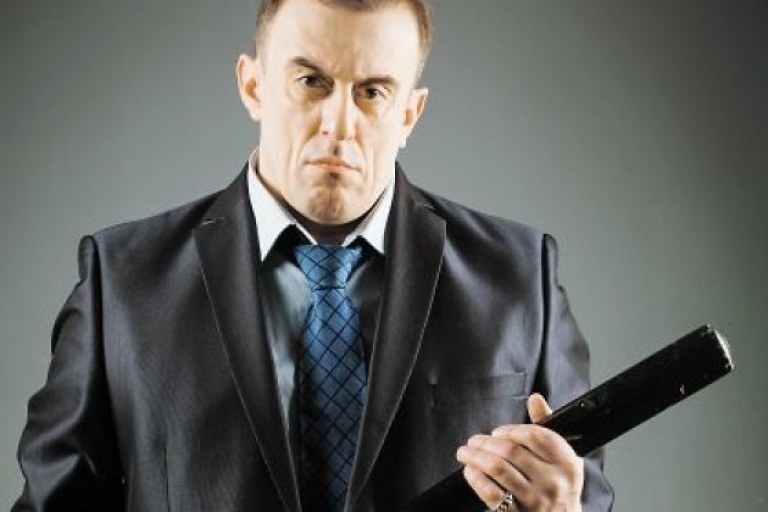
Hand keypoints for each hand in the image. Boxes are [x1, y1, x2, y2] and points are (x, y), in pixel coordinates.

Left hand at [456, 393, 583, 511]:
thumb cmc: (558, 486)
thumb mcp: (561, 458)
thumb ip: (546, 428)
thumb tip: (535, 398)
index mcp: (566, 462)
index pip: (535, 435)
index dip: (510, 430)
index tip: (496, 432)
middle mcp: (554, 481)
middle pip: (511, 450)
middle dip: (485, 442)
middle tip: (473, 440)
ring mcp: (536, 500)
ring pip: (498, 469)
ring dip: (475, 457)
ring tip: (465, 452)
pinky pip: (492, 493)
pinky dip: (476, 478)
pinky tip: (470, 471)